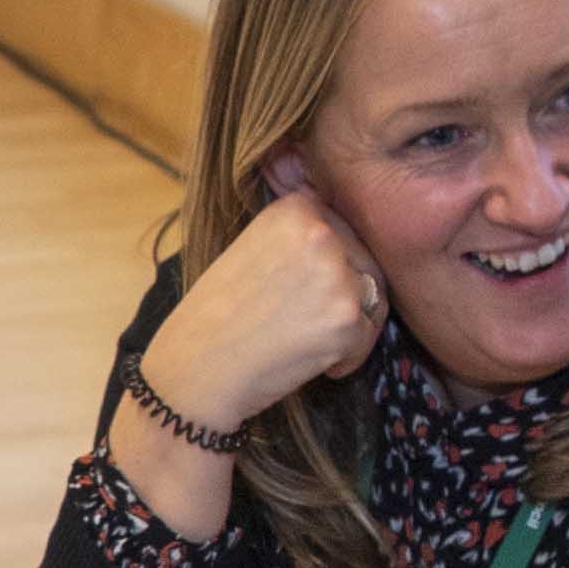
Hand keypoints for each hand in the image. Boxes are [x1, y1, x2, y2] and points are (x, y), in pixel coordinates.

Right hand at [134, 157, 387, 437]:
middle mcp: (320, 230)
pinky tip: (305, 359)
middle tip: (293, 323)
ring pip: (374, 300)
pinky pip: (369, 337)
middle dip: (343, 300)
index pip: (345, 234)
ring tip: (299, 338)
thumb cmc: (216, 316)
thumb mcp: (254, 248)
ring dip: (347, 328)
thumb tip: (326, 197)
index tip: (292, 293)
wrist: (194, 370)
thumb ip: (298, 231)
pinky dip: (345, 358)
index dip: (328, 271)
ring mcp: (337, 272)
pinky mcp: (348, 316)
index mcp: (295, 207)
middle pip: (367, 264)